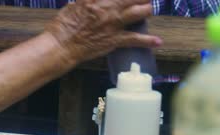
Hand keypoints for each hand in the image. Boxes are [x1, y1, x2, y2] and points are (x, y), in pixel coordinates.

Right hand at [46, 0, 161, 62]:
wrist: (61, 45)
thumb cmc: (63, 25)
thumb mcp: (75, 4)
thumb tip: (93, 0)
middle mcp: (109, 8)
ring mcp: (113, 24)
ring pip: (140, 12)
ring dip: (147, 9)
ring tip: (149, 9)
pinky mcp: (115, 40)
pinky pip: (135, 39)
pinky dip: (148, 41)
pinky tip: (158, 41)